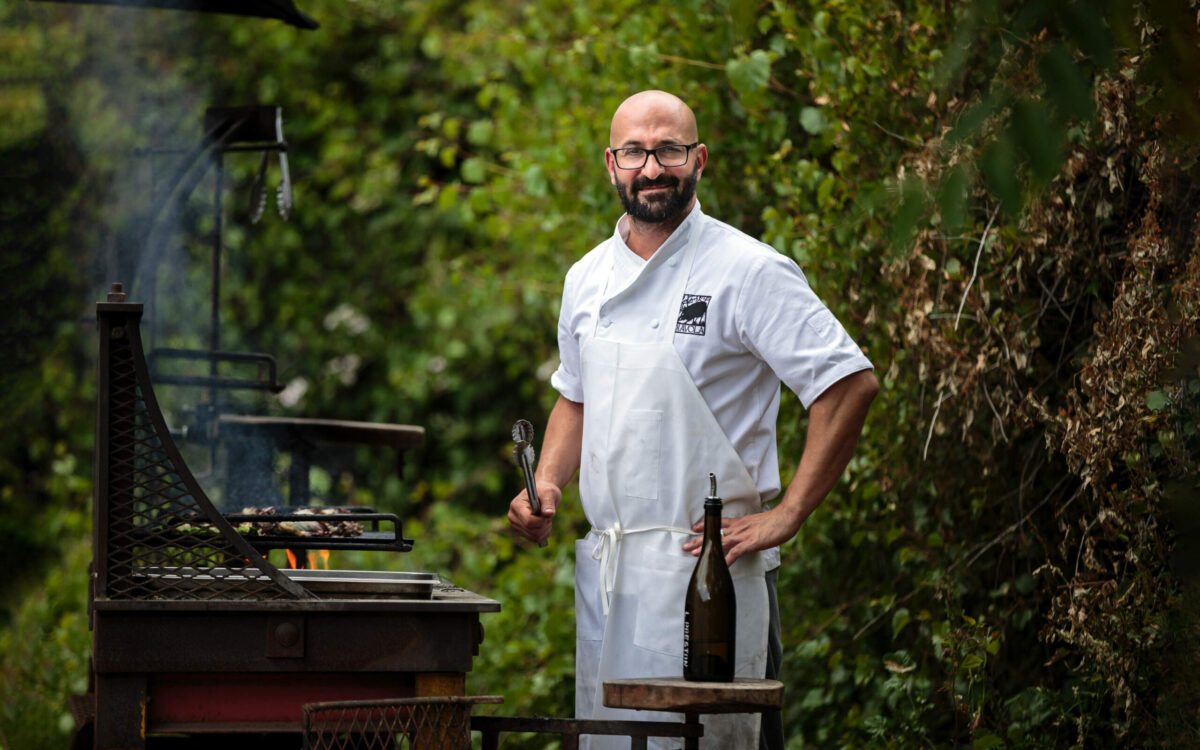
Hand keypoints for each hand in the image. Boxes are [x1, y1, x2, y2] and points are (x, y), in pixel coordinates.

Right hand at [507, 481, 560, 545]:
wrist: (542, 494)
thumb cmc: (545, 491)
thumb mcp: (549, 493)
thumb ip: (548, 503)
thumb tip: (549, 514)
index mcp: (516, 505)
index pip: (528, 521)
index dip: (541, 521)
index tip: (548, 515)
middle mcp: (513, 516)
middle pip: (532, 531)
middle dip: (545, 526)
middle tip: (549, 516)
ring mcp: (516, 525)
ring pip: (534, 537)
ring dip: (545, 530)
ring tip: (547, 519)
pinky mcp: (521, 531)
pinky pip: (534, 539)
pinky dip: (543, 534)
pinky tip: (544, 525)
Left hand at [681, 506, 800, 565]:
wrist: (785, 517)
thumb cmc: (775, 521)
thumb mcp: (758, 523)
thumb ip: (750, 528)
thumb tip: (747, 534)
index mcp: (740, 522)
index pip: (718, 522)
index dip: (705, 525)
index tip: (694, 529)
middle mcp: (738, 528)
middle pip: (714, 533)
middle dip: (698, 540)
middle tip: (685, 545)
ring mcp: (743, 535)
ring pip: (719, 542)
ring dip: (706, 549)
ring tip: (693, 554)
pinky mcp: (750, 543)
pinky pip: (735, 553)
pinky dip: (726, 560)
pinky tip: (720, 566)